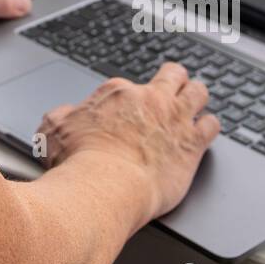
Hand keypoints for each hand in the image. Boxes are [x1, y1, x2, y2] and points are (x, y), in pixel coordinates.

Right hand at [35, 62, 220, 226]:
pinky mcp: (192, 144)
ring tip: (197, 102)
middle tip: (174, 87)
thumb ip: (61, 117)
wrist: (104, 187)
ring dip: (197, 96)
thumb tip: (64, 115)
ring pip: (198, 92)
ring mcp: (174, 119)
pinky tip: (206, 131)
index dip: (129, 100)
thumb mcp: (52, 131)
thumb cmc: (77, 162)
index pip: (129, 86)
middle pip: (172, 75)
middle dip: (174, 80)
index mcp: (117, 93)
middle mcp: (149, 99)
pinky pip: (212, 125)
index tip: (127, 112)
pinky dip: (210, 126)